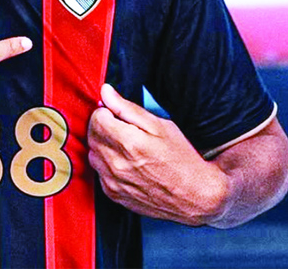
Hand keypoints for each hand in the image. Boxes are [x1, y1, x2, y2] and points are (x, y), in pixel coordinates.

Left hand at [87, 84, 228, 224]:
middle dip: (102, 126)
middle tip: (121, 128)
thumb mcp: (159, 125)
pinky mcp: (114, 194)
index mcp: (128, 142)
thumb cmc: (181, 158)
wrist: (195, 196)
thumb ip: (126, 107)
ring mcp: (113, 181)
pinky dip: (106, 164)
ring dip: (102, 145)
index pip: (96, 117)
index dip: (106, 111)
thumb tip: (106, 91)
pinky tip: (125, 163)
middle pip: (92, 135)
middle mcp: (116, 164)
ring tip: (124, 146)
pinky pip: (98, 172)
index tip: (116, 114)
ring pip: (92, 153)